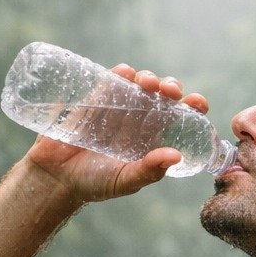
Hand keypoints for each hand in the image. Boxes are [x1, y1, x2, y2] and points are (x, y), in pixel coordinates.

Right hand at [24, 66, 209, 204]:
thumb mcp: (125, 181)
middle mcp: (138, 120)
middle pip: (162, 96)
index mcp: (151, 139)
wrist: (56, 176)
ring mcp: (117, 107)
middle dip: (170, 87)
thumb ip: (149, 171)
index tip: (198, 103)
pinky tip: (126, 73)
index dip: (191, 107)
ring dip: (148, 78)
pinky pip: (111, 79)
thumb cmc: (94, 183)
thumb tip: (176, 156)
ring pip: (140, 84)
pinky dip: (121, 73)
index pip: (178, 119)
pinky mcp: (94, 98)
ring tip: (148, 84)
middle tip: (169, 92)